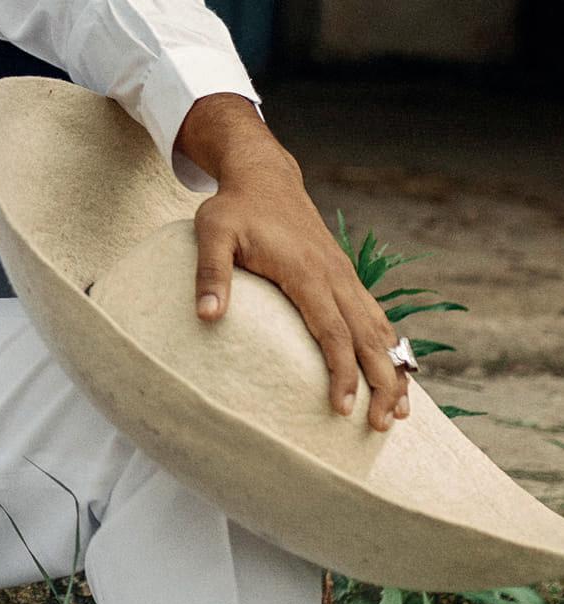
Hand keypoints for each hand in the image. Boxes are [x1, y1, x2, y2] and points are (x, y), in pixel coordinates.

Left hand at [192, 157, 410, 431]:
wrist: (265, 177)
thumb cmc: (235, 208)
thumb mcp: (213, 232)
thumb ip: (210, 273)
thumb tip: (205, 316)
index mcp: (307, 272)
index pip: (333, 332)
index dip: (341, 372)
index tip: (343, 409)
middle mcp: (335, 276)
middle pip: (368, 338)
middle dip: (382, 383)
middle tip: (383, 426)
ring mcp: (344, 276)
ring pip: (380, 329)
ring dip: (394, 369)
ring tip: (400, 413)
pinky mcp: (344, 276)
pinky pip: (374, 316)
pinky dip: (389, 347)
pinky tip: (395, 373)